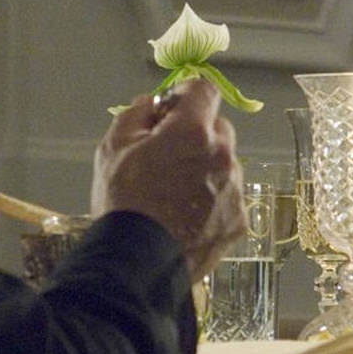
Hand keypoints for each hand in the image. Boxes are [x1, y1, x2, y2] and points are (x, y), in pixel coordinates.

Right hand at [92, 79, 243, 279]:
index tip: (170, 109)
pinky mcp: (239, 219)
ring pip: (224, 164)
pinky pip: (228, 196)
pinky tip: (186, 216)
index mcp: (192, 131)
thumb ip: (136, 114)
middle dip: (195, 134)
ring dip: (205, 168)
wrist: (136, 264)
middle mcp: (223, 155)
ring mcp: (234, 188)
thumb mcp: (113, 147)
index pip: (204, 89)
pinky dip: (212, 200)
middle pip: (217, 128)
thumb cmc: (123, 202)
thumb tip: (153, 104)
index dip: (186, 94)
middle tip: (167, 156)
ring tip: (174, 194)